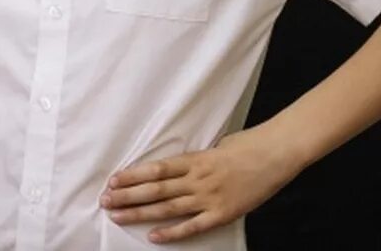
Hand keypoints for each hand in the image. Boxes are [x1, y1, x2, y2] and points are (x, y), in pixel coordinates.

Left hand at [98, 124, 304, 243]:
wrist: (276, 153)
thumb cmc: (247, 145)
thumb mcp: (215, 146)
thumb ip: (195, 160)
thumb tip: (177, 168)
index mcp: (194, 159)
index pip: (155, 169)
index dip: (132, 176)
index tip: (112, 181)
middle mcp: (197, 178)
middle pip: (155, 189)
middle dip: (127, 195)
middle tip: (105, 201)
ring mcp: (209, 197)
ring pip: (167, 207)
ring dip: (140, 212)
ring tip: (118, 216)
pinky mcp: (223, 213)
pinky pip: (193, 226)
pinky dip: (172, 232)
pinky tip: (153, 236)